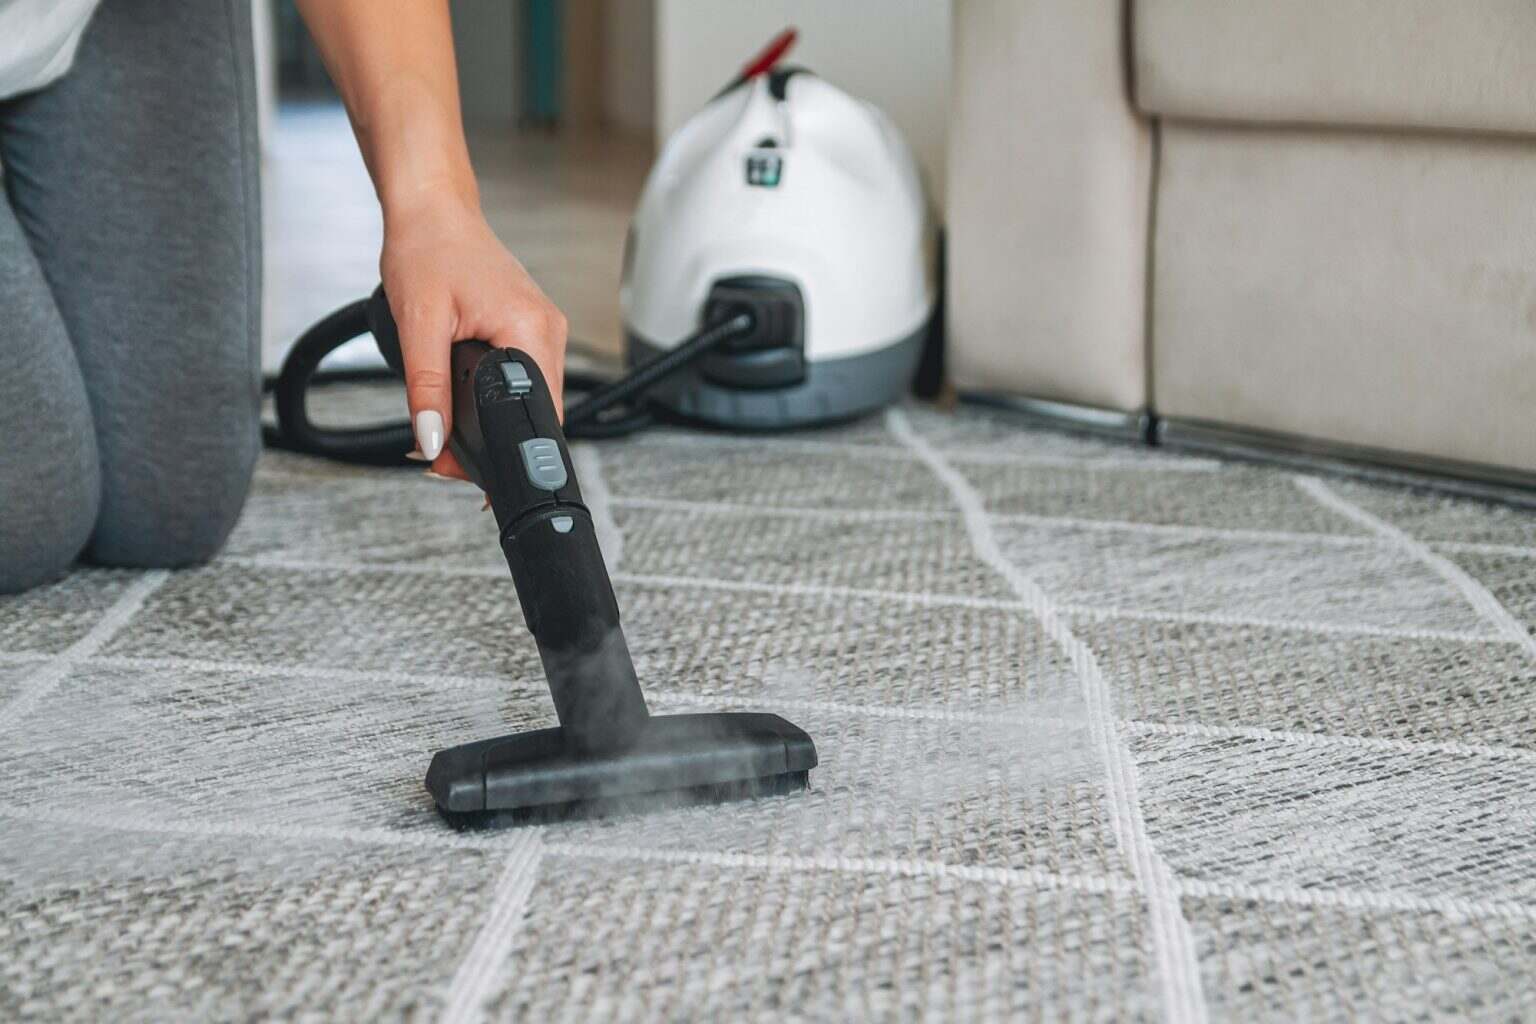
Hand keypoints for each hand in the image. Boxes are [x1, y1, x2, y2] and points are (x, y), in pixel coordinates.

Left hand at [380, 189, 566, 481]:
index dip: (506, 453)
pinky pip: (524, 377)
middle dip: (493, 443)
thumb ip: (427, 389)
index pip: (539, 415)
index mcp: (532, 330)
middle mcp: (549, 331)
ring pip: (531, 399)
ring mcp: (543, 329)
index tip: (470, 474)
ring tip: (447, 428)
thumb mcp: (418, 324)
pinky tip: (466, 397)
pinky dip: (496, 396)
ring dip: (494, 421)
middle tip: (442, 456)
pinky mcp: (530, 328)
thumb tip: (433, 441)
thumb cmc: (428, 248)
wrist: (432, 209)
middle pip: (538, 413)